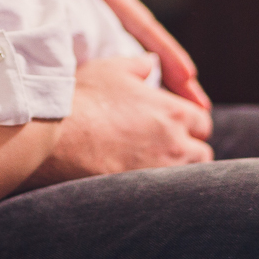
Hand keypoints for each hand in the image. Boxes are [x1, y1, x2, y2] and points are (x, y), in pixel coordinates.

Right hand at [26, 56, 212, 186]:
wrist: (57, 136)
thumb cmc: (84, 98)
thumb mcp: (111, 69)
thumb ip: (138, 65)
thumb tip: (151, 63)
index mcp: (173, 111)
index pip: (202, 121)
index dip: (190, 121)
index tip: (175, 123)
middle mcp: (175, 144)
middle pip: (201, 152)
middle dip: (189, 148)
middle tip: (166, 145)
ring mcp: (161, 172)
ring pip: (188, 176)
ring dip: (178, 170)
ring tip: (155, 164)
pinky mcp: (143, 193)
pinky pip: (165, 195)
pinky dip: (159, 188)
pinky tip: (141, 181)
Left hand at [47, 0, 210, 108]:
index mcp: (115, 1)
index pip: (146, 28)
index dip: (167, 51)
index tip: (187, 74)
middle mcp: (125, 17)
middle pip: (157, 49)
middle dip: (181, 77)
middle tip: (201, 106)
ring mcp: (121, 34)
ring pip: (152, 63)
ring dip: (173, 87)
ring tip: (193, 112)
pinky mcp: (112, 49)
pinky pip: (137, 70)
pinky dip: (153, 88)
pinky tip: (164, 110)